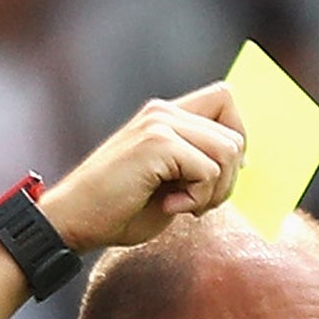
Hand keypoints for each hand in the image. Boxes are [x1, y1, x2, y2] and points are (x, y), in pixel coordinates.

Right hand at [39, 84, 245, 250]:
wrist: (75, 219)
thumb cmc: (120, 209)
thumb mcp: (170, 183)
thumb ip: (199, 164)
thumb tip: (244, 162)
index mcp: (166, 115)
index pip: (226, 99)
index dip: (238, 138)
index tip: (219, 177)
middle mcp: (163, 111)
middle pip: (235, 134)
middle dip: (229, 180)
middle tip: (197, 203)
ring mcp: (160, 124)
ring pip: (228, 152)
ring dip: (214, 191)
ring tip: (183, 205)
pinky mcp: (157, 143)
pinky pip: (209, 170)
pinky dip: (197, 199)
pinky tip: (170, 207)